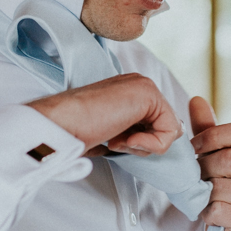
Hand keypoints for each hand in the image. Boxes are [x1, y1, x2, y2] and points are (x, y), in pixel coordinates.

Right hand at [28, 74, 182, 156]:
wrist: (60, 125)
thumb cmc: (76, 132)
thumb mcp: (111, 133)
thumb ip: (132, 131)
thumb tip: (157, 142)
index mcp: (129, 91)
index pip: (156, 124)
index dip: (140, 142)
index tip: (114, 142)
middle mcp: (138, 85)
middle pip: (165, 127)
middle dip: (144, 144)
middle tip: (116, 142)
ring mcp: (144, 86)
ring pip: (168, 131)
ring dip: (143, 145)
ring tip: (116, 139)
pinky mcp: (148, 94)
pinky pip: (169, 131)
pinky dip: (149, 145)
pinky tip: (125, 139)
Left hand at [189, 97, 230, 230]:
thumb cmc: (228, 183)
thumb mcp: (220, 153)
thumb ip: (209, 128)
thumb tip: (196, 99)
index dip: (213, 135)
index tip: (194, 146)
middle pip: (229, 159)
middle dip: (203, 166)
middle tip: (195, 173)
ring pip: (220, 187)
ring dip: (202, 190)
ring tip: (202, 192)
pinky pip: (217, 210)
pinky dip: (204, 210)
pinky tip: (209, 211)